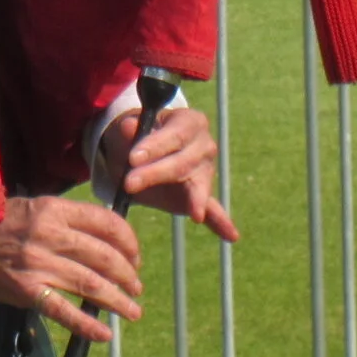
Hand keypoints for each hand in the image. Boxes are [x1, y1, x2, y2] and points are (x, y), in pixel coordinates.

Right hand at [0, 194, 140, 342]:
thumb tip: (104, 237)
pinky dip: (87, 325)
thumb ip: (66, 219)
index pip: (106, 223)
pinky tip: (104, 334)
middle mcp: (49, 235)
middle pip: (104, 257)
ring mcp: (38, 264)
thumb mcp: (33, 207)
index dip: (129, 242)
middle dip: (128, 275)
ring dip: (118, 301)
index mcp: (53, 210)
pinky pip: (63, 311)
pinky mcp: (26, 291)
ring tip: (132, 311)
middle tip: (136, 287)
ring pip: (91, 285)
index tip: (135, 256)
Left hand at [99, 105, 238, 242]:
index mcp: (189, 121)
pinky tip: (231, 235)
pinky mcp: (202, 195)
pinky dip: (220, 222)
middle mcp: (204, 144)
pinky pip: (212, 210)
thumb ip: (127, 130)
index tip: (132, 158)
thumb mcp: (125, 130)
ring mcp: (206, 171)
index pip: (175, 134)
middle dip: (156, 173)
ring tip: (195, 213)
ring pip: (197, 185)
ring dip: (191, 200)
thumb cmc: (133, 138)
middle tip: (129, 183)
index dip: (154, 146)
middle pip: (183, 162)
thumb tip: (128, 126)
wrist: (135, 157)